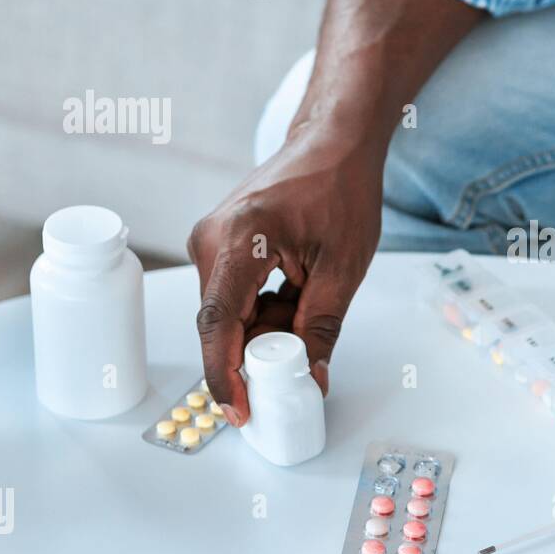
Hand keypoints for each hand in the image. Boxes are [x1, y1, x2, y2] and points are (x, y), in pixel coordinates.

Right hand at [187, 133, 381, 425]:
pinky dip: (262, 312)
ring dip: (265, 330)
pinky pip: (233, 297)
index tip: (239, 410)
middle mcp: (211, 239)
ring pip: (228, 314)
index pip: (219, 323)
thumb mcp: (344, 268)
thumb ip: (322, 327)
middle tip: (297, 371)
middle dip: (257, 355)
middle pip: (222, 324)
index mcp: (241, 239)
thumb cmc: (342, 189)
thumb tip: (309, 378)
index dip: (224, 374)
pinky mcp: (219, 245)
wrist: (333, 143)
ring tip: (309, 303)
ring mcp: (210, 241)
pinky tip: (296, 294)